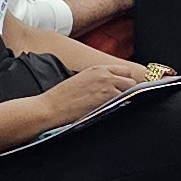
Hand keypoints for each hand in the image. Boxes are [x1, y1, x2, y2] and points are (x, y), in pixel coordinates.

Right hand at [36, 65, 153, 129]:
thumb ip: (97, 82)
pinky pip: (125, 100)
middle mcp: (104, 74)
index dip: (126, 81)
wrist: (50, 107)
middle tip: (123, 101)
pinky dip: (123, 105)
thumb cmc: (61, 98)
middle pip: (131, 79)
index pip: (124, 71)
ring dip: (127, 98)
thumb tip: (109, 89)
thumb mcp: (81, 81)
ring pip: (131, 90)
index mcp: (97, 69)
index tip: (126, 90)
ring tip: (118, 108)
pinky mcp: (107, 97)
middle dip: (129, 90)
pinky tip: (116, 111)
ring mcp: (107, 85)